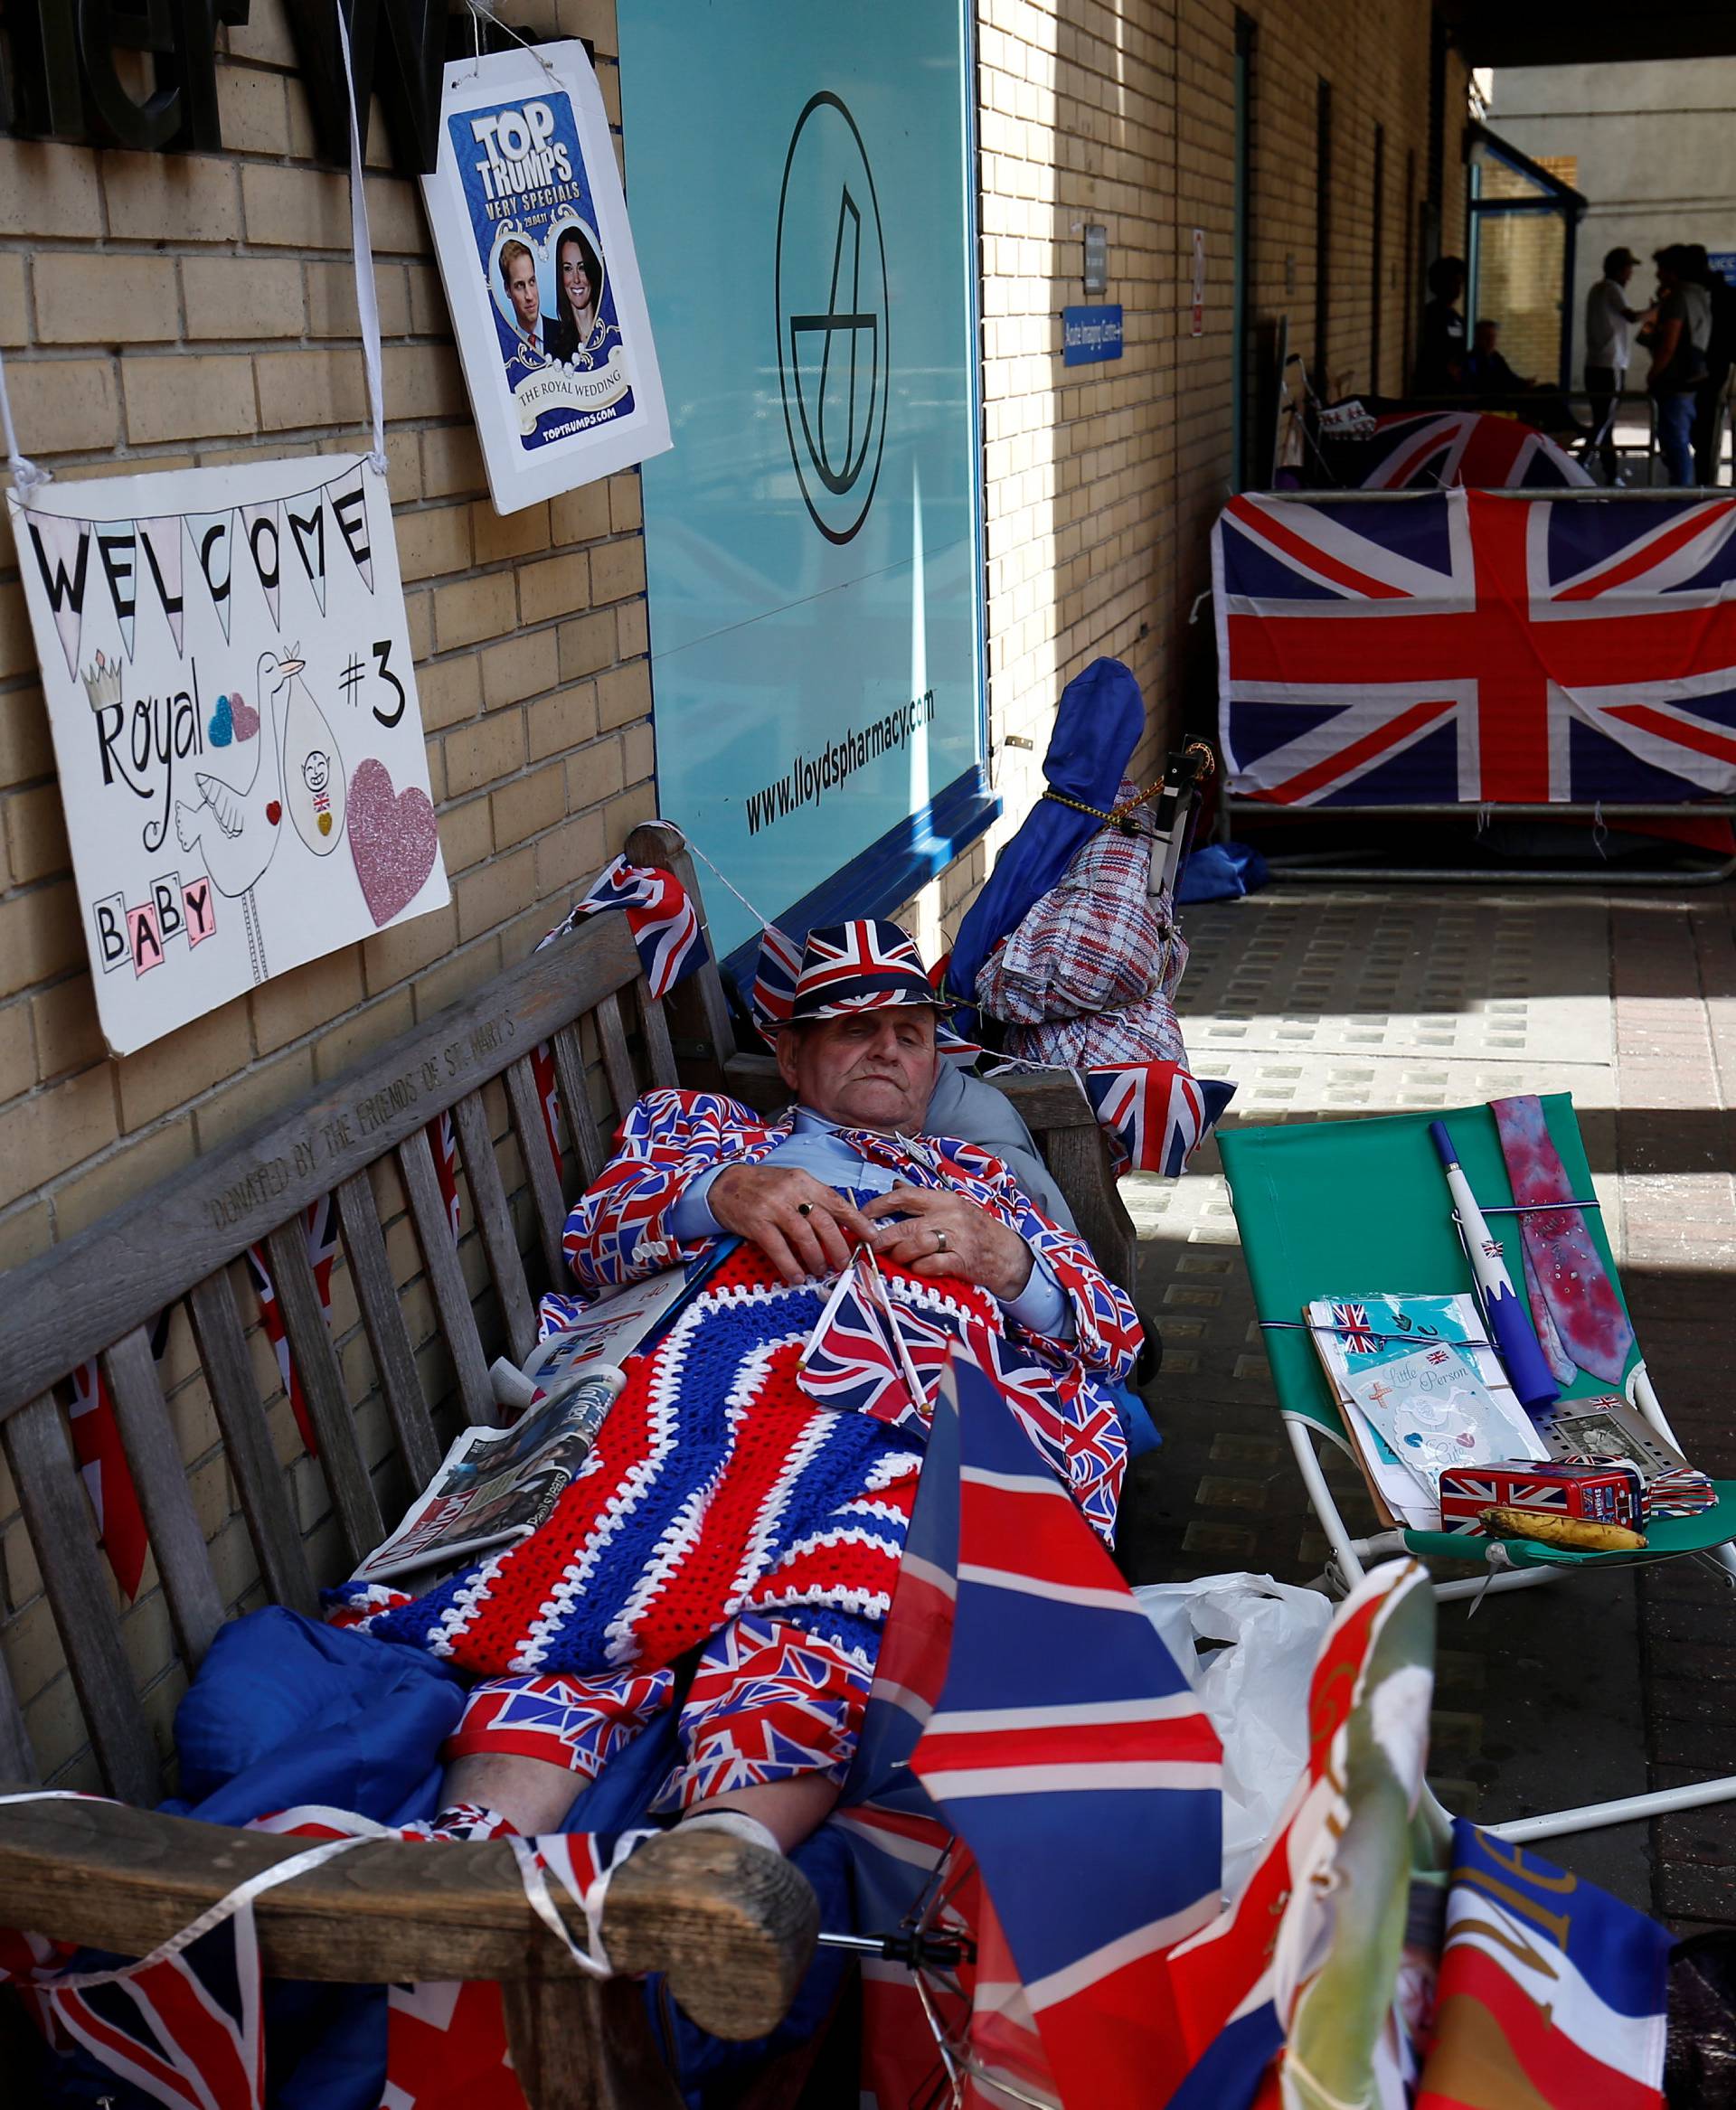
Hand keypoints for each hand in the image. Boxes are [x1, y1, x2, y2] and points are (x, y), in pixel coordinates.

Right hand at [706, 1164, 871, 1284]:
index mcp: (804, 1181)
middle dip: (838, 1247)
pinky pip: (778, 1248)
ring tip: (820, 1270)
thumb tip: (839, 1228)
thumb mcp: (792, 1185)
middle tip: (844, 1263)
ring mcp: (774, 1206)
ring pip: (804, 1236)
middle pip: (824, 1222)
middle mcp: (792, 1191)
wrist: (724, 1184)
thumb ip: (813, 1201)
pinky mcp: (757, 1222)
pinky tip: (796, 1275)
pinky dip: (790, 1265)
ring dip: (816, 1258)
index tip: (871, 1237)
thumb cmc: (762, 1187)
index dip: (857, 1221)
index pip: (837, 1202)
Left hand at [861, 1185, 1033, 1299]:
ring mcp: (957, 1239)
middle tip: (871, 1246)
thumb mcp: (953, 1207)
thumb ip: (923, 1198)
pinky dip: (919, 1268)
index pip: (905, 1196)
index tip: (863, 1216)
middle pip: (906, 1225)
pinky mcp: (962, 1261)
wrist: (1009, 1254)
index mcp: (944, 1200)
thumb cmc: (977, 1230)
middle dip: (883, 1238)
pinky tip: (917, 1269)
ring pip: (916, 1244)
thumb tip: (896, 1186)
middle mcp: (950, 1216)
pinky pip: (931, 1265)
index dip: (880, 1205)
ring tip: (896, 1258)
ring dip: (900, 1254)